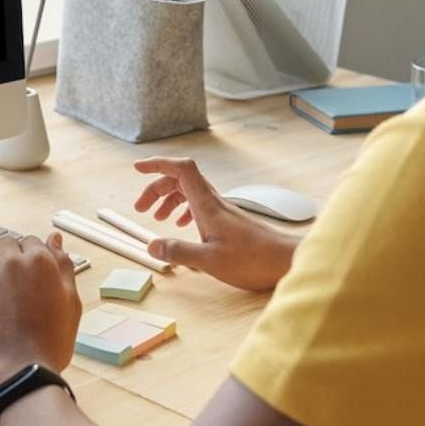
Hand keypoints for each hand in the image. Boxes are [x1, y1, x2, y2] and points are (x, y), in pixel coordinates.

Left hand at [0, 233, 82, 396]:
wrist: (21, 371)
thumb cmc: (51, 342)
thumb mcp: (71, 303)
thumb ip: (64, 266)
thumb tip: (55, 238)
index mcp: (41, 261)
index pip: (33, 242)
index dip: (34, 258)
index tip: (32, 275)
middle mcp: (13, 261)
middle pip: (9, 242)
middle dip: (13, 257)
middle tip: (16, 283)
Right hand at [133, 157, 298, 291]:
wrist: (287, 260)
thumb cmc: (254, 260)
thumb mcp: (210, 261)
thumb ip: (179, 252)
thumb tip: (151, 245)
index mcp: (208, 204)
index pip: (181, 169)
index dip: (158, 164)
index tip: (138, 168)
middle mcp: (214, 201)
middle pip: (180, 179)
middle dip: (156, 188)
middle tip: (141, 208)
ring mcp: (222, 210)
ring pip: (189, 192)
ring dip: (169, 199)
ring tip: (157, 218)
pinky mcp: (227, 221)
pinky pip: (199, 205)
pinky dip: (184, 210)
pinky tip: (181, 226)